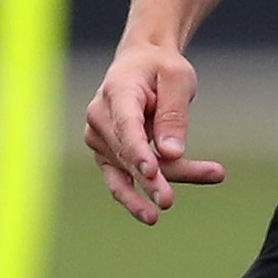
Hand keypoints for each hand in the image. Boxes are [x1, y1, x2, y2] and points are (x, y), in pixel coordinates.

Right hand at [80, 38, 224, 224]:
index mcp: (116, 91)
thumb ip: (173, 115)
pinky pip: (123, 179)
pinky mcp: (107, 155)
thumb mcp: (177, 79)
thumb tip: (171, 153)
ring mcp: (100, 139)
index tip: (152, 172)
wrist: (141, 64)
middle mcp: (100, 117)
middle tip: (169, 201)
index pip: (126, 125)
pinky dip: (140, 194)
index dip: (137, 151)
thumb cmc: (161, 69)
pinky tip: (151, 213)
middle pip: (130, 153)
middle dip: (151, 179)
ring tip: (167, 206)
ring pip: (129, 170)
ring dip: (152, 187)